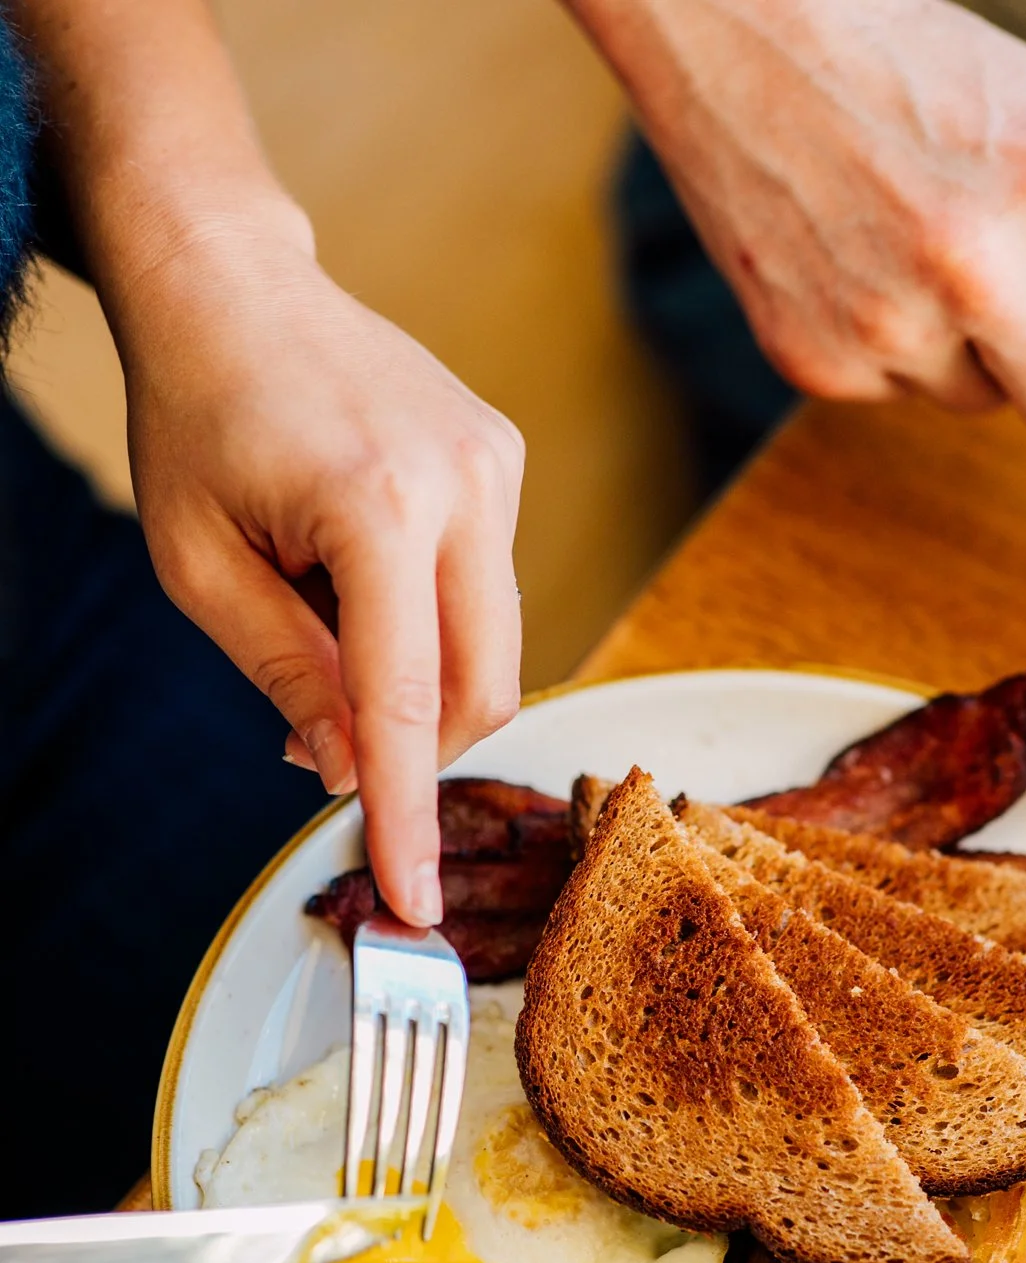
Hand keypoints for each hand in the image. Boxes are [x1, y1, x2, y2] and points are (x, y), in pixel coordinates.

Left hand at [114, 203, 524, 926]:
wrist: (230, 278)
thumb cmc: (195, 410)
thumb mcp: (198, 560)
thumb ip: (282, 670)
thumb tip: (342, 770)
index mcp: (379, 508)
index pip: (407, 700)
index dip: (406, 809)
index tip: (415, 898)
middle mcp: (466, 487)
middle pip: (484, 687)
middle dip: (416, 745)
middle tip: (320, 740)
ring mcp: (500, 469)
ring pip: (496, 644)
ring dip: (418, 676)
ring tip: (320, 621)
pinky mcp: (507, 461)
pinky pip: (488, 586)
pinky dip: (430, 617)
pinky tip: (358, 570)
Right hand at [570, 0, 1025, 445]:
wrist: (727, 26)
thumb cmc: (907, 60)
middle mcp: (980, 265)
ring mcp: (891, 324)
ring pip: (984, 403)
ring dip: (973, 348)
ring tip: (917, 243)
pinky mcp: (817, 359)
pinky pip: (902, 393)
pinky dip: (894, 343)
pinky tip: (858, 256)